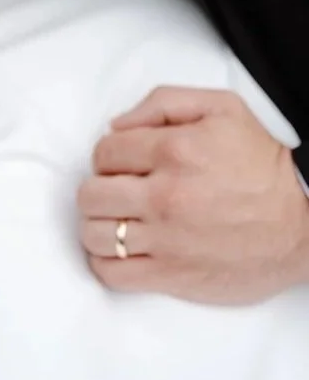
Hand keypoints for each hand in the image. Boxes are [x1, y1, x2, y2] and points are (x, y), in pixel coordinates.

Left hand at [77, 86, 308, 303]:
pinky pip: (112, 273)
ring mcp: (166, 239)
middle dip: (99, 188)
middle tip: (119, 190)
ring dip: (98, 224)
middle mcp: (164, 195)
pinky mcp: (173, 275)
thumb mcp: (220, 107)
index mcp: (173, 149)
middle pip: (91, 193)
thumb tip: (116, 124)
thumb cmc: (262, 163)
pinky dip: (105, 261)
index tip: (124, 163)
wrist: (305, 220)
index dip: (109, 155)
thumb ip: (161, 103)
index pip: (104, 151)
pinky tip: (120, 250)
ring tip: (117, 219)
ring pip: (95, 233)